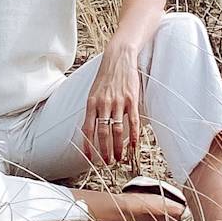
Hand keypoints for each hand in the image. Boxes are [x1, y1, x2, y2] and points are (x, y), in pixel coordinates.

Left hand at [82, 48, 141, 167]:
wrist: (118, 58)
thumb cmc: (106, 77)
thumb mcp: (93, 92)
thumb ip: (93, 110)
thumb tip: (91, 129)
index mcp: (91, 103)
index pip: (87, 130)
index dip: (88, 146)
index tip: (90, 159)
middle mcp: (103, 104)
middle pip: (103, 133)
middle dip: (104, 151)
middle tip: (107, 162)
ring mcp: (118, 102)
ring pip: (118, 130)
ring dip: (118, 147)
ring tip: (119, 158)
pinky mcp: (131, 100)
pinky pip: (132, 121)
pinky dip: (133, 136)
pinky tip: (134, 145)